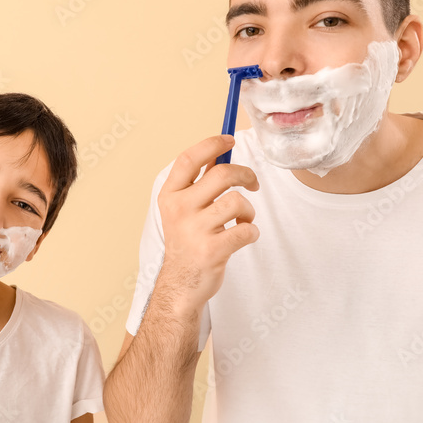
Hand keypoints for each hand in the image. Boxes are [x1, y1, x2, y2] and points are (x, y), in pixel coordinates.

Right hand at [157, 135, 259, 310]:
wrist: (181, 284)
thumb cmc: (188, 242)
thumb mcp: (183, 208)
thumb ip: (199, 181)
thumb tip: (219, 151)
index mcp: (170, 195)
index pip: (190, 158)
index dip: (211, 144)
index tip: (229, 139)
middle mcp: (179, 209)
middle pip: (222, 174)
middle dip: (245, 175)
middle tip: (252, 183)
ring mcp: (195, 230)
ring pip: (237, 201)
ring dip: (249, 210)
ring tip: (244, 219)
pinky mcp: (212, 250)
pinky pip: (246, 229)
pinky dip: (252, 231)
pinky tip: (243, 236)